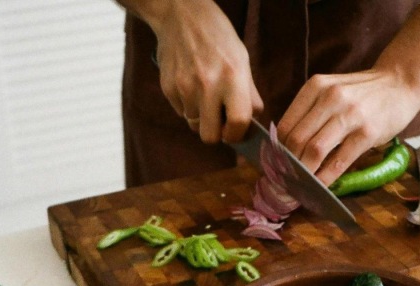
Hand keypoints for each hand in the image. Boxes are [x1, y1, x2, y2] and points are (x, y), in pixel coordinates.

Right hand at [151, 0, 262, 142]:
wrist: (181, 15)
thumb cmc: (218, 38)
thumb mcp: (242, 60)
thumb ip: (249, 94)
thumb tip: (251, 125)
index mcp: (233, 77)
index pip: (238, 123)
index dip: (237, 135)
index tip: (236, 132)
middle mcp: (208, 85)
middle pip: (209, 136)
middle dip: (216, 133)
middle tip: (219, 121)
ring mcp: (184, 87)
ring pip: (193, 125)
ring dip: (201, 117)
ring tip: (205, 96)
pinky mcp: (168, 88)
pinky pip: (180, 112)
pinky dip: (188, 106)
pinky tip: (191, 86)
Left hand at [276, 69, 419, 185]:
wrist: (401, 82)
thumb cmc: (363, 92)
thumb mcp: (332, 90)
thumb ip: (311, 112)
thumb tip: (286, 147)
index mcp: (315, 87)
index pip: (285, 125)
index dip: (276, 151)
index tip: (275, 167)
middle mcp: (330, 98)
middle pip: (296, 140)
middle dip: (287, 166)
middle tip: (284, 181)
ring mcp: (350, 115)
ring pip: (314, 150)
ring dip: (304, 174)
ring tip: (299, 186)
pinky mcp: (367, 133)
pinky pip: (339, 161)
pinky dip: (326, 178)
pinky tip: (320, 187)